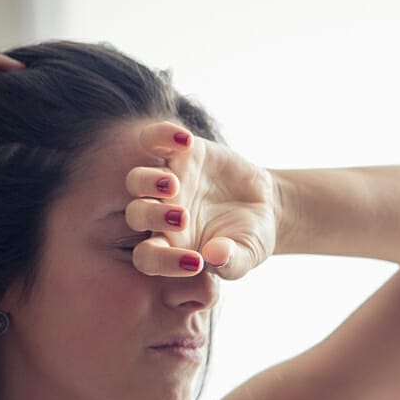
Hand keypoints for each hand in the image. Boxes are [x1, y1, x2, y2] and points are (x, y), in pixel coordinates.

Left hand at [124, 121, 278, 279]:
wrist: (263, 206)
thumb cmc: (249, 238)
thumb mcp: (247, 255)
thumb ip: (231, 263)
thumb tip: (215, 256)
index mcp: (170, 247)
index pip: (148, 258)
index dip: (162, 262)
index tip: (195, 263)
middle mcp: (161, 215)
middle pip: (136, 215)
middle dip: (152, 216)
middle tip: (183, 218)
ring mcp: (169, 182)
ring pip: (136, 180)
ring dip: (148, 182)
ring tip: (174, 184)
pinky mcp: (182, 153)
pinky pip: (154, 140)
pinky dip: (161, 135)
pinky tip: (184, 140)